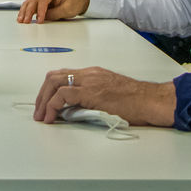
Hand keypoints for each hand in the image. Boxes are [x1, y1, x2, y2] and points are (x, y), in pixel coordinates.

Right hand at [17, 0, 88, 23]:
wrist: (76, 1)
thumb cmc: (73, 2)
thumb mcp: (67, 9)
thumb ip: (55, 13)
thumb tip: (44, 17)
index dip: (40, 10)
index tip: (39, 20)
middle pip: (33, 0)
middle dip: (29, 11)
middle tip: (26, 21)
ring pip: (29, 2)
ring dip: (24, 11)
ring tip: (21, 20)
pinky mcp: (39, 2)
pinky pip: (30, 5)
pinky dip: (25, 11)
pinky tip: (22, 17)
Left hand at [33, 67, 175, 126]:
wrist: (151, 100)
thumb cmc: (136, 101)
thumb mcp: (109, 95)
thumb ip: (92, 98)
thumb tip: (75, 111)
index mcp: (92, 73)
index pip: (63, 75)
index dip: (49, 90)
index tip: (45, 105)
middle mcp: (88, 74)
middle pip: (54, 77)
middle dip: (42, 95)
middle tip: (39, 112)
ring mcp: (89, 81)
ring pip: (55, 83)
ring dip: (44, 101)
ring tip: (42, 117)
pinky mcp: (91, 92)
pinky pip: (63, 95)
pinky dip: (53, 106)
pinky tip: (52, 117)